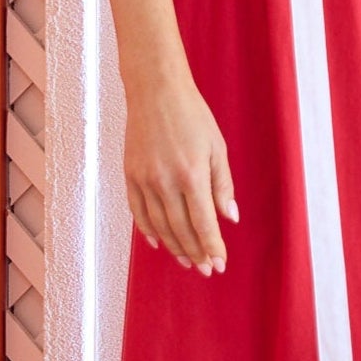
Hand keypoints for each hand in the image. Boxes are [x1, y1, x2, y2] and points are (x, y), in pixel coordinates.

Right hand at [125, 71, 236, 272]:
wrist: (155, 91)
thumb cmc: (192, 116)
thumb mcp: (217, 148)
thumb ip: (222, 185)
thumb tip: (229, 217)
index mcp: (192, 174)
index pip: (204, 223)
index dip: (212, 246)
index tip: (219, 264)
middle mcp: (166, 181)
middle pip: (181, 229)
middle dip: (195, 252)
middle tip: (205, 269)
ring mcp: (145, 180)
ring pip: (159, 226)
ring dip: (174, 247)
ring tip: (187, 261)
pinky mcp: (130, 175)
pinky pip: (138, 212)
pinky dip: (148, 231)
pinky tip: (159, 243)